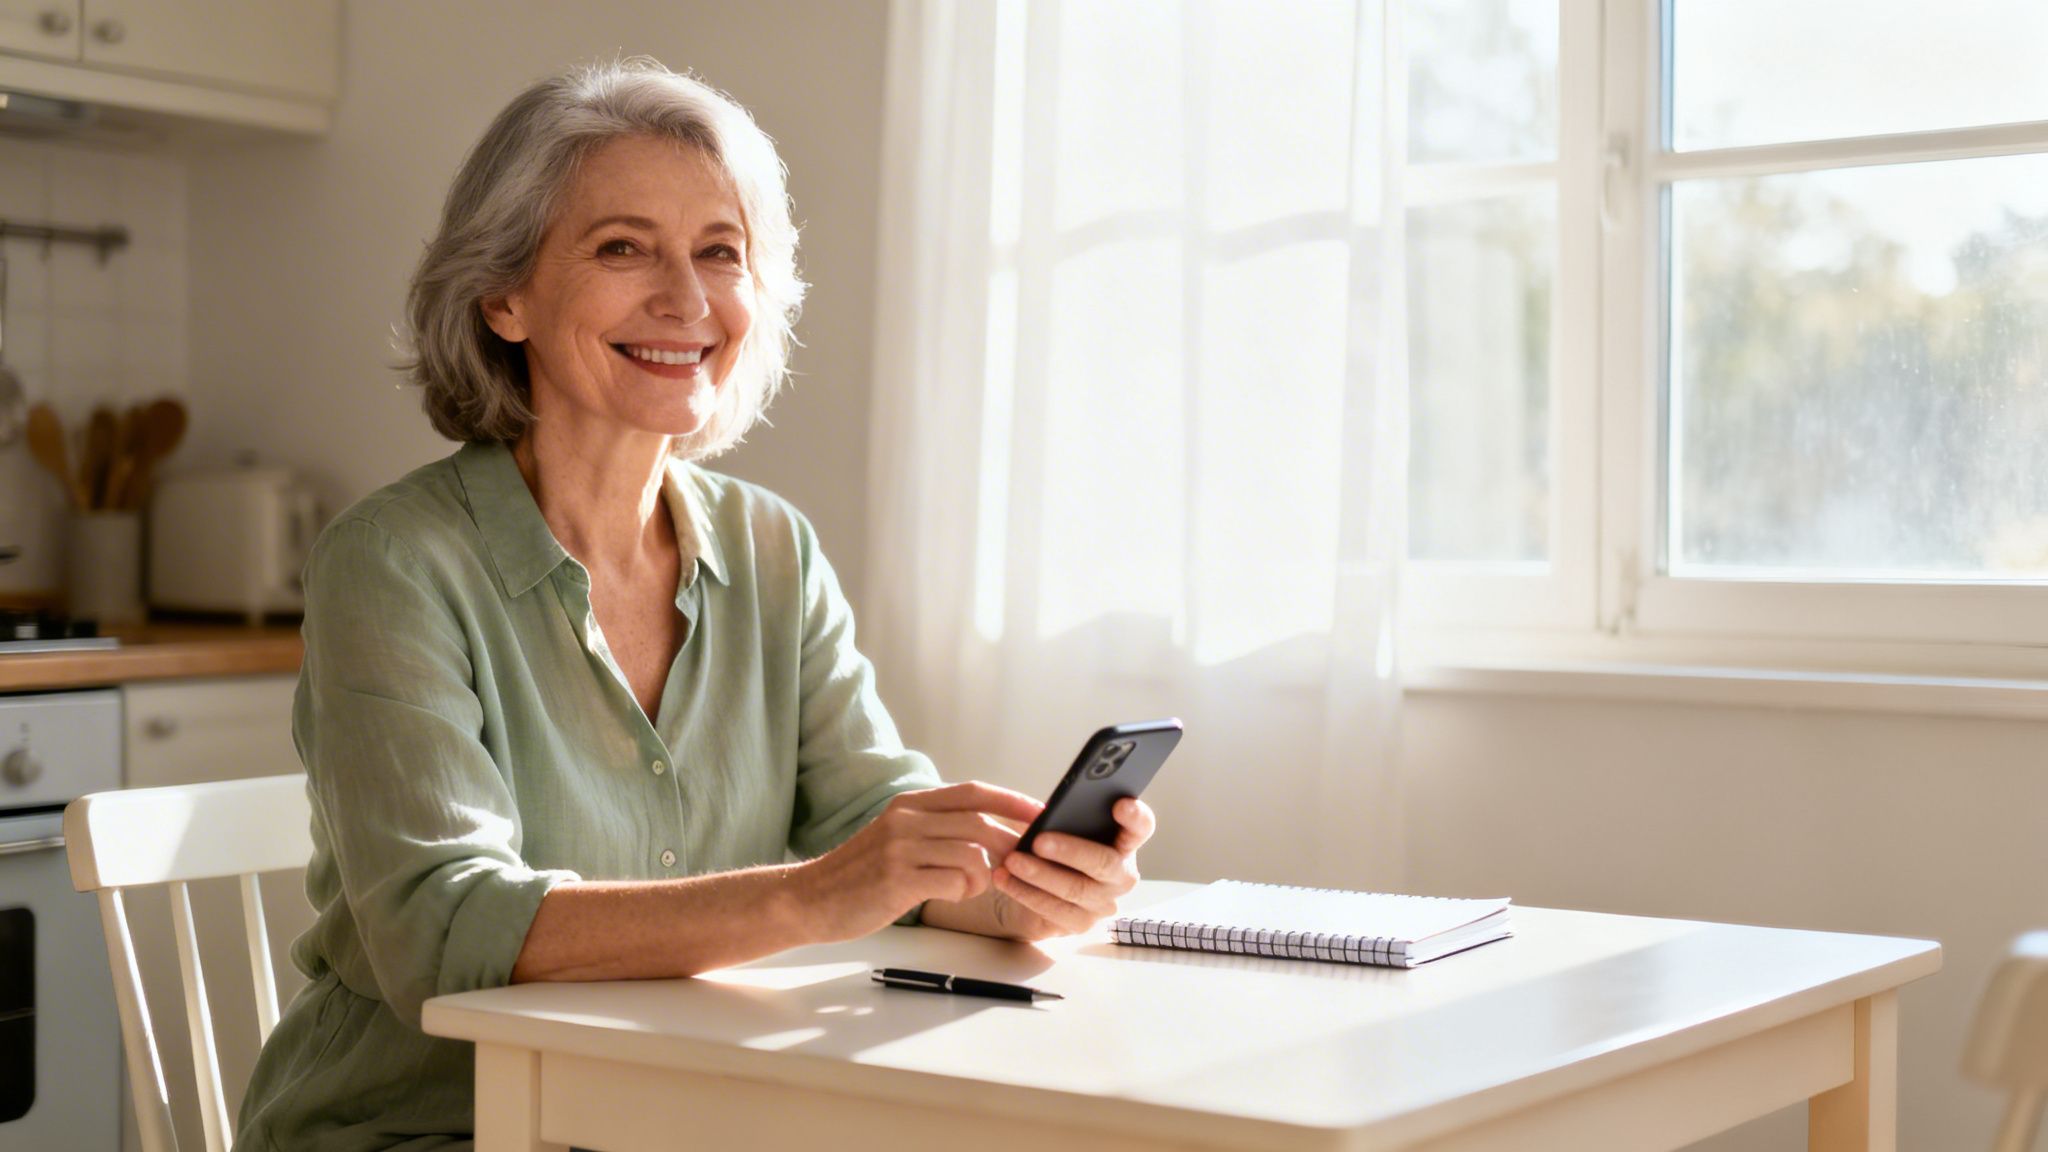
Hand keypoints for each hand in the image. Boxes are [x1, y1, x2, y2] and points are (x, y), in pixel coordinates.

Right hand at [793, 782, 1040, 941]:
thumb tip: (992, 833)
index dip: (1012, 800)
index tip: (1042, 813)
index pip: (974, 791)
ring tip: (975, 886)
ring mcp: (901, 848)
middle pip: (981, 821)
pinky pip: (955, 880)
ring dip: (986, 874)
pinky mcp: (897, 879)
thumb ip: (937, 830)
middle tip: (1024, 863)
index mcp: (911, 804)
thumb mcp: (897, 837)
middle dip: (1012, 843)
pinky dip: (966, 890)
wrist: (810, 898)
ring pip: (972, 852)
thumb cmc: (861, 875)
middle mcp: (907, 818)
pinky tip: (953, 896)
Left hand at [988, 796, 1154, 940]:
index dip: (1135, 817)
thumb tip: (1045, 813)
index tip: (1120, 804)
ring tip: (1013, 860)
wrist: (1033, 887)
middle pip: (1105, 863)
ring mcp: (1104, 902)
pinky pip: (1054, 910)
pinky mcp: (1081, 923)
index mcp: (1123, 843)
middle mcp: (1121, 874)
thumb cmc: (1052, 847)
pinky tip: (1005, 879)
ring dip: (1040, 874)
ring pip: (1076, 889)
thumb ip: (1061, 817)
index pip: (1141, 828)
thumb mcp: (1056, 826)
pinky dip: (1026, 893)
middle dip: (1070, 850)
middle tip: (1039, 841)